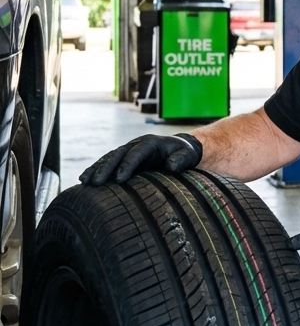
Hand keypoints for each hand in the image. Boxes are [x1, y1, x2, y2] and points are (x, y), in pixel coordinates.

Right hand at [80, 133, 202, 184]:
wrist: (179, 148)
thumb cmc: (185, 153)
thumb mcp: (188, 155)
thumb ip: (181, 159)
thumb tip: (170, 166)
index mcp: (151, 143)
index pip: (136, 153)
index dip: (127, 165)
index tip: (120, 179)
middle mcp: (136, 144)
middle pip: (118, 155)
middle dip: (106, 168)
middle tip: (95, 183)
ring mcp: (128, 150)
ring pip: (109, 158)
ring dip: (96, 169)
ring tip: (84, 181)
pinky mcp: (123, 158)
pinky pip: (107, 163)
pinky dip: (96, 170)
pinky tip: (85, 180)